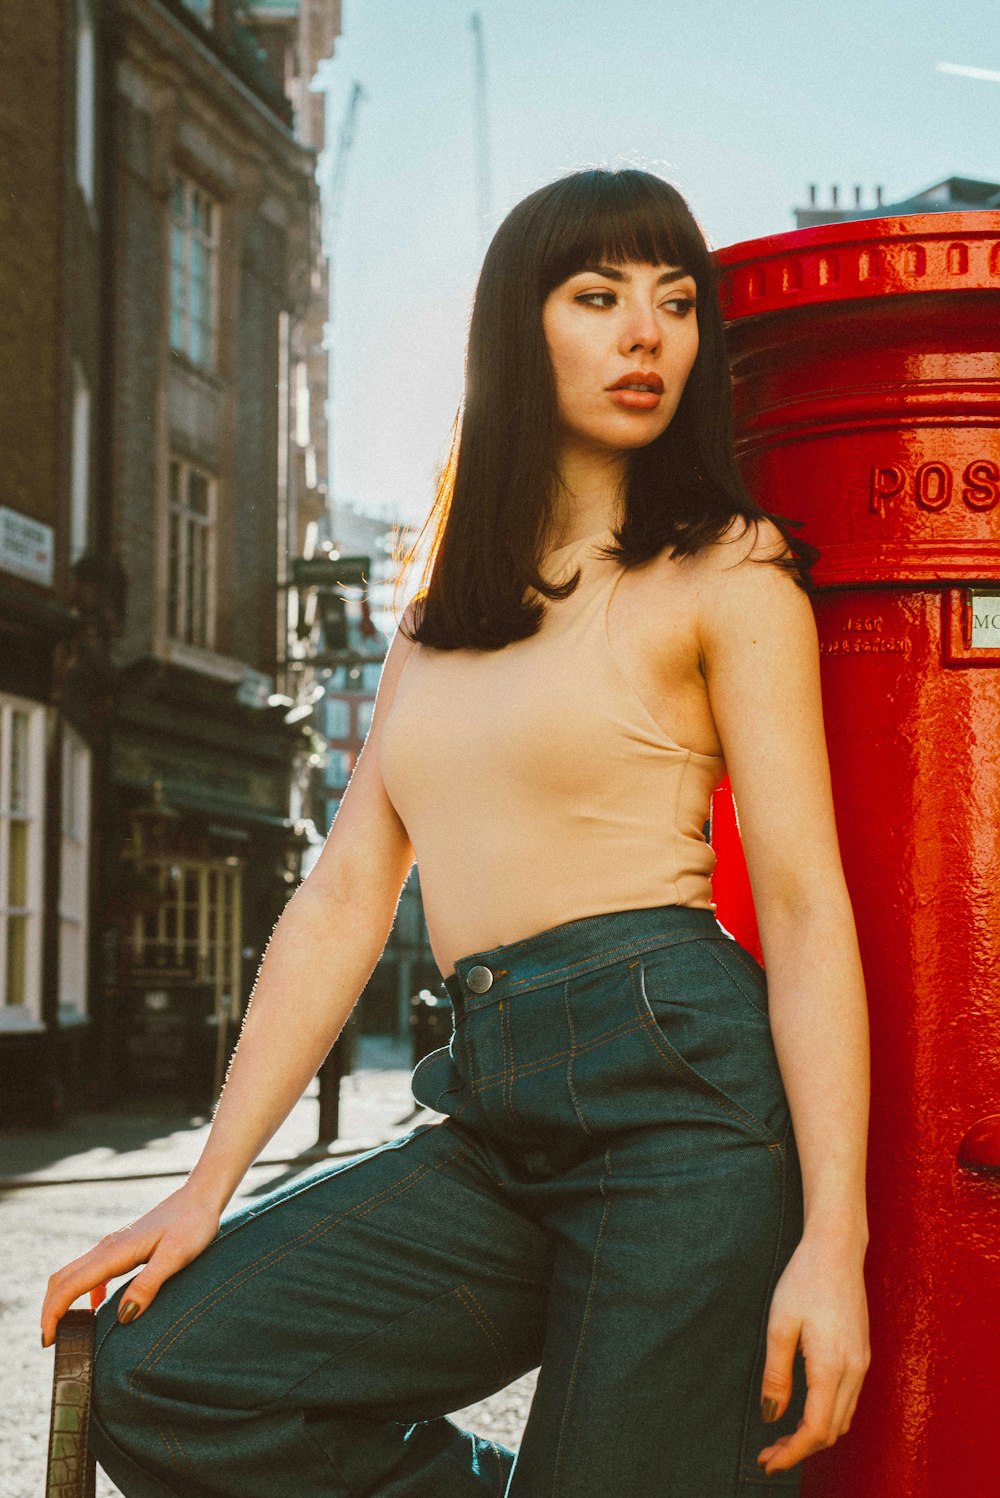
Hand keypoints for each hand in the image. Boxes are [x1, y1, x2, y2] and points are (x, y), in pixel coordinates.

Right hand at [41, 1182, 221, 1346]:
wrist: (201, 1197)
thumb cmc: (192, 1225)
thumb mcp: (176, 1257)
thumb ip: (148, 1284)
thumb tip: (123, 1316)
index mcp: (114, 1252)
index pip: (69, 1285)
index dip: (53, 1314)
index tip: (47, 1341)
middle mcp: (107, 1247)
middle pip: (62, 1279)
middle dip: (50, 1310)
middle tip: (50, 1342)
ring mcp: (112, 1246)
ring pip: (73, 1273)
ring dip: (63, 1300)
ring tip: (67, 1330)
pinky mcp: (122, 1247)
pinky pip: (91, 1271)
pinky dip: (82, 1292)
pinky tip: (96, 1308)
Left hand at [756, 1231, 870, 1475]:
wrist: (837, 1248)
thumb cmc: (805, 1278)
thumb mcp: (779, 1324)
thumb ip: (776, 1374)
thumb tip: (771, 1416)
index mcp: (832, 1366)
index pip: (816, 1429)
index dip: (791, 1453)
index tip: (767, 1463)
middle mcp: (854, 1371)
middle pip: (832, 1431)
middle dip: (800, 1449)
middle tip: (769, 1454)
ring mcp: (862, 1363)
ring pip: (843, 1419)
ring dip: (815, 1435)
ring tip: (782, 1437)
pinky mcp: (862, 1353)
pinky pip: (849, 1400)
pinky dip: (828, 1416)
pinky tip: (806, 1411)